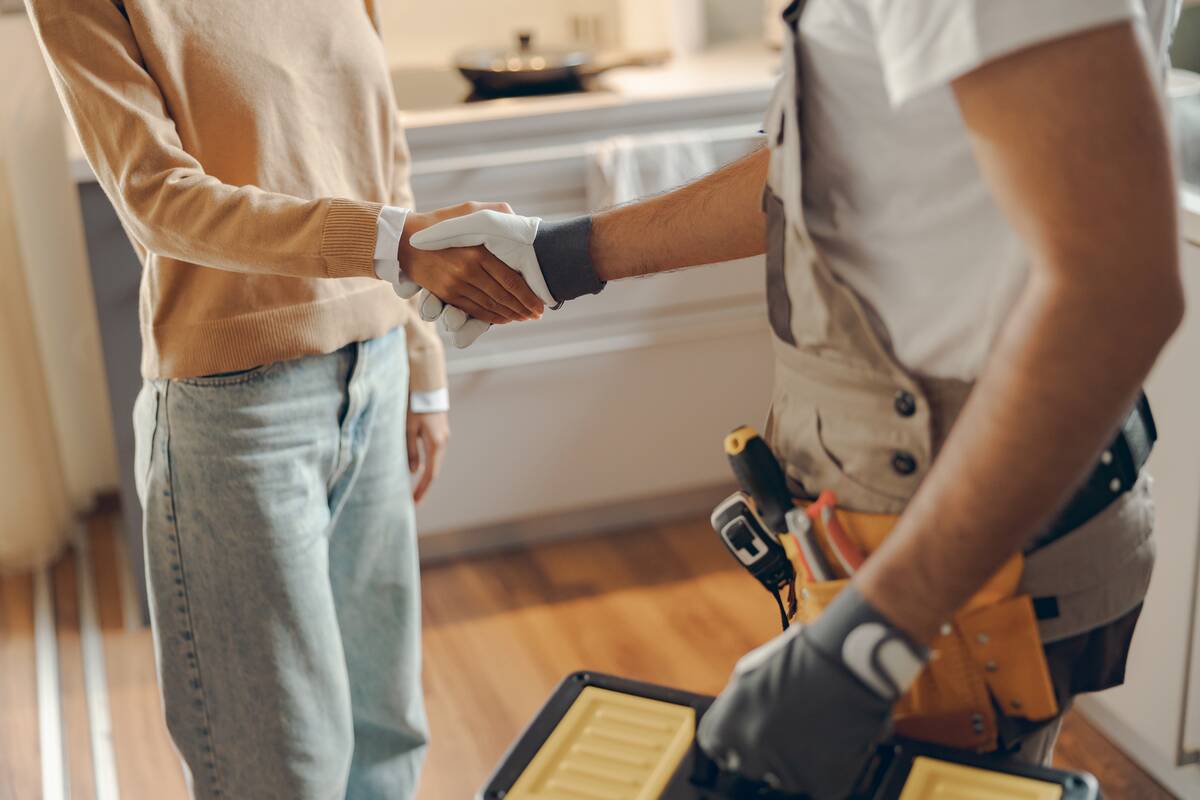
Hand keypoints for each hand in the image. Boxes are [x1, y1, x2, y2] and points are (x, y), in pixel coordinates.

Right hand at [398, 203, 545, 324]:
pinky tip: (503, 318)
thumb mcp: (469, 210)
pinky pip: (474, 310)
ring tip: (524, 317)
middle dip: (523, 309)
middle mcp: (468, 271)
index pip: (511, 280)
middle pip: (503, 297)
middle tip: (537, 314)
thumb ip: (496, 213)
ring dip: (510, 315)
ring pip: (490, 307)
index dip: (529, 296)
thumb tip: (520, 221)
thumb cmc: (442, 223)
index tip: (541, 303)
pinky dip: (491, 317)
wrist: (405, 240)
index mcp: (478, 251)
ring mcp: (455, 285)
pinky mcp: (446, 294)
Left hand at [406, 410, 448, 503]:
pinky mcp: (440, 433)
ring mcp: (443, 438)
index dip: (422, 490)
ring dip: (425, 475)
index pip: (430, 474)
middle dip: (424, 486)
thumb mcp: (408, 430)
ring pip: (434, 462)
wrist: (428, 386)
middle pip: (434, 470)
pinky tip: (417, 468)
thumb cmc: (415, 407)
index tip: (415, 503)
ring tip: (413, 487)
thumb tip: (413, 472)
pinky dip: (426, 463)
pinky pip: (433, 453)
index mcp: (435, 444)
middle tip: (413, 500)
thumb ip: (410, 451)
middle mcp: (442, 443)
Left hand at [696, 586, 926, 798]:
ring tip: (814, 724)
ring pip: (784, 776)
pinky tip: (832, 736)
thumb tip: (732, 724)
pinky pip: (817, 782)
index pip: (715, 745)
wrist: (848, 662)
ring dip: (795, 759)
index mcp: (726, 726)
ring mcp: (786, 771)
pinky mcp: (820, 782)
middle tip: (784, 729)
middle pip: (747, 765)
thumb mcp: (749, 674)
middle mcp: (750, 753)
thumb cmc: (800, 658)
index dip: (730, 741)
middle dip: (761, 752)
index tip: (743, 737)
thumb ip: (734, 706)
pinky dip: (826, 767)